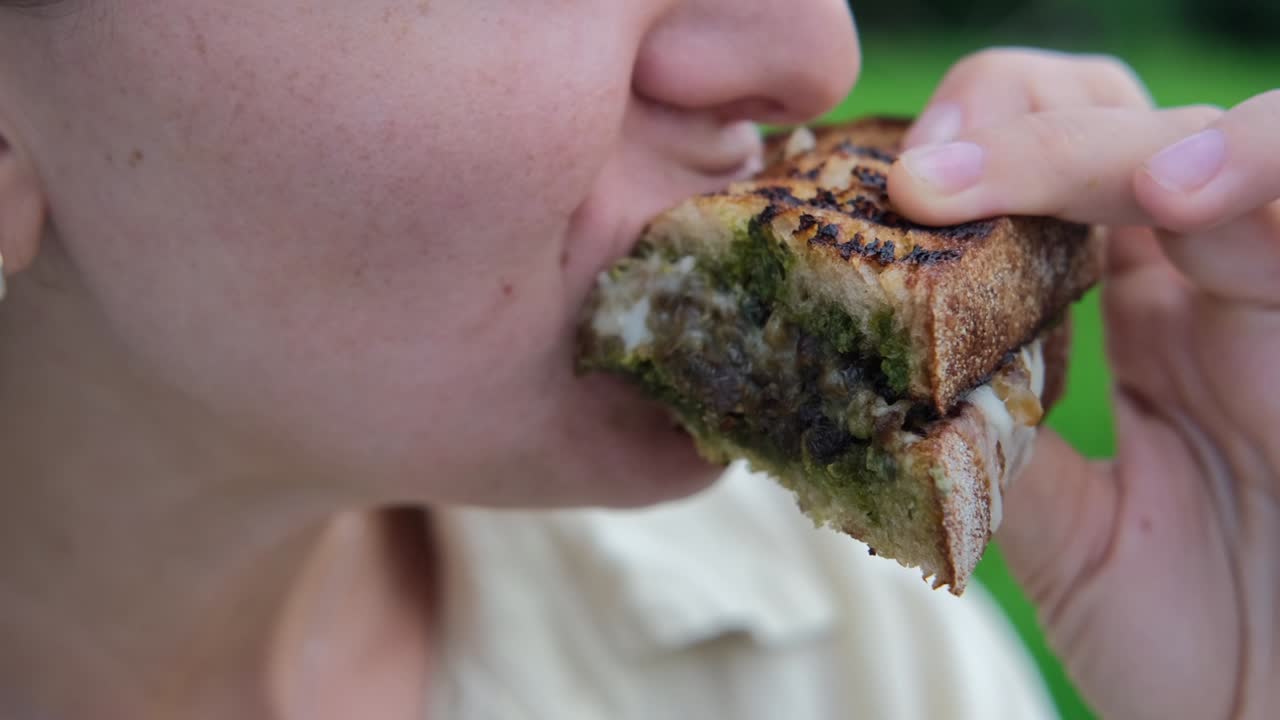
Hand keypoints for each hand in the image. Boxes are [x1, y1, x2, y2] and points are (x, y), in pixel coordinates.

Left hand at [888, 49, 1279, 719]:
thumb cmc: (1197, 641)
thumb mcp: (1061, 536)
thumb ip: (990, 447)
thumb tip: (869, 378)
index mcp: (1139, 317)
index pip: (1054, 175)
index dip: (972, 157)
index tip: (887, 194)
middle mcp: (1210, 285)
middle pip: (1115, 126)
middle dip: (1007, 123)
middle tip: (917, 174)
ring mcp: (1276, 294)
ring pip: (1206, 144)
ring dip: (1091, 143)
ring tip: (995, 176)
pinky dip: (1252, 166)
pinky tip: (1169, 193)